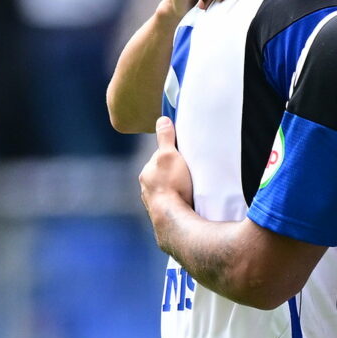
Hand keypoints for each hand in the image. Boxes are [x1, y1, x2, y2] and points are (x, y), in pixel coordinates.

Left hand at [139, 116, 194, 240]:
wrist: (173, 218)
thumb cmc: (171, 185)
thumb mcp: (169, 155)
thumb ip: (165, 138)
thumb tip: (162, 119)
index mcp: (146, 173)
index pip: (158, 159)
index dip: (170, 155)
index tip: (183, 156)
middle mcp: (146, 189)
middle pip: (161, 176)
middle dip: (172, 174)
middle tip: (189, 174)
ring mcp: (154, 205)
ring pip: (165, 192)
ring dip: (175, 191)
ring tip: (190, 191)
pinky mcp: (164, 218)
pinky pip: (171, 207)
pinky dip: (178, 204)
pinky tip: (187, 205)